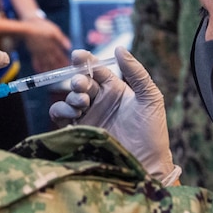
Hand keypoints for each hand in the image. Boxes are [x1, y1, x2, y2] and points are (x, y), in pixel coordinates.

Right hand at [24, 17, 70, 71]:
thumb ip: (61, 39)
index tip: (68, 66)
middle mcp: (45, 50)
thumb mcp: (54, 30)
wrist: (27, 26)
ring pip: (45, 62)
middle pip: (53, 60)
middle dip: (57, 67)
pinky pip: (36, 61)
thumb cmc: (42, 26)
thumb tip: (69, 46)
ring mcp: (38, 52)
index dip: (64, 61)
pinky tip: (40, 71)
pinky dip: (38, 66)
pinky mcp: (33, 52)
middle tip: (62, 74)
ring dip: (49, 69)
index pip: (59, 55)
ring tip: (53, 74)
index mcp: (52, 44)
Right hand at [50, 47, 180, 184]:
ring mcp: (88, 116)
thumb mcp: (150, 97)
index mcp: (115, 89)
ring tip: (82, 103)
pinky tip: (73, 114)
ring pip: (69, 98)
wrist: (145, 164)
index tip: (78, 56)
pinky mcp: (78, 131)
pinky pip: (60, 116)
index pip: (97, 69)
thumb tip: (119, 48)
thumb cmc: (152, 132)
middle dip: (78, 80)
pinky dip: (61, 111)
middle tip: (81, 85)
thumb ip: (136, 72)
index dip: (86, 60)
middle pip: (81, 82)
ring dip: (71, 96)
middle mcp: (99, 100)